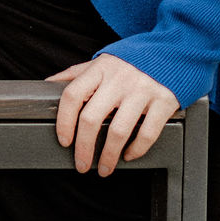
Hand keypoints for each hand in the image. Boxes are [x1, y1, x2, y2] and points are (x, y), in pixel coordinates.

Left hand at [48, 53, 178, 176]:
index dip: (64, 121)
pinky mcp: (164, 101)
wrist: (171, 52)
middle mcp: (118, 79)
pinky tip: (128, 156)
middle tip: (82, 164)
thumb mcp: (101, 62)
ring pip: (118, 131)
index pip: (72, 96)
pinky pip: (147, 133)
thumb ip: (76, 74)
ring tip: (104, 168)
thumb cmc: (131, 61)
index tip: (64, 141)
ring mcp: (142, 90)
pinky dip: (136, 150)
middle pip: (91, 118)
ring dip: (108, 156)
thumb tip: (48, 86)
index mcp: (99, 69)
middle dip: (83, 148)